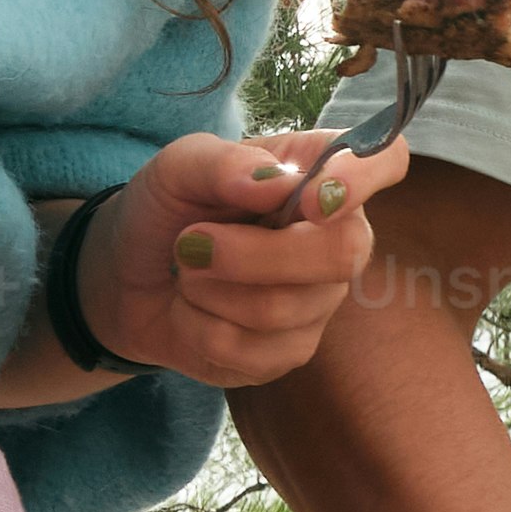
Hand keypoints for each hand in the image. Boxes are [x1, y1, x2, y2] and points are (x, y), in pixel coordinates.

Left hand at [75, 125, 407, 391]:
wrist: (125, 277)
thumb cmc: (165, 209)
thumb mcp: (176, 168)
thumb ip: (223, 162)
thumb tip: (275, 185)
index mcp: (319, 173)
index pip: (384, 160)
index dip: (363, 177)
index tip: (311, 200)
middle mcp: (336, 236)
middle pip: (344, 252)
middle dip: (254, 254)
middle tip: (191, 241)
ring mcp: (319, 300)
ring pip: (284, 307)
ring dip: (209, 288)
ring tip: (186, 269)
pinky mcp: (289, 351)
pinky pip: (252, 350)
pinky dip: (199, 327)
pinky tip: (192, 311)